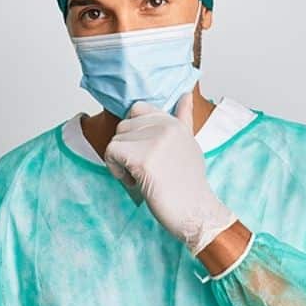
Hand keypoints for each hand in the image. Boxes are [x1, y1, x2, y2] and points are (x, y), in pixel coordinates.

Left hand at [103, 93, 237, 254]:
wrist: (194, 211)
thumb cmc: (189, 184)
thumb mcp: (189, 144)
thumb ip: (183, 119)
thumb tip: (185, 95)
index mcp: (174, 122)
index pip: (137, 109)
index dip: (133, 132)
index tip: (144, 152)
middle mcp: (166, 127)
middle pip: (123, 126)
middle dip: (126, 149)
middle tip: (143, 170)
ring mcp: (155, 141)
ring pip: (116, 140)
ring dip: (121, 162)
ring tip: (141, 177)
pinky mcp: (143, 159)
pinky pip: (111, 153)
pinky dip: (115, 170)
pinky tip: (133, 182)